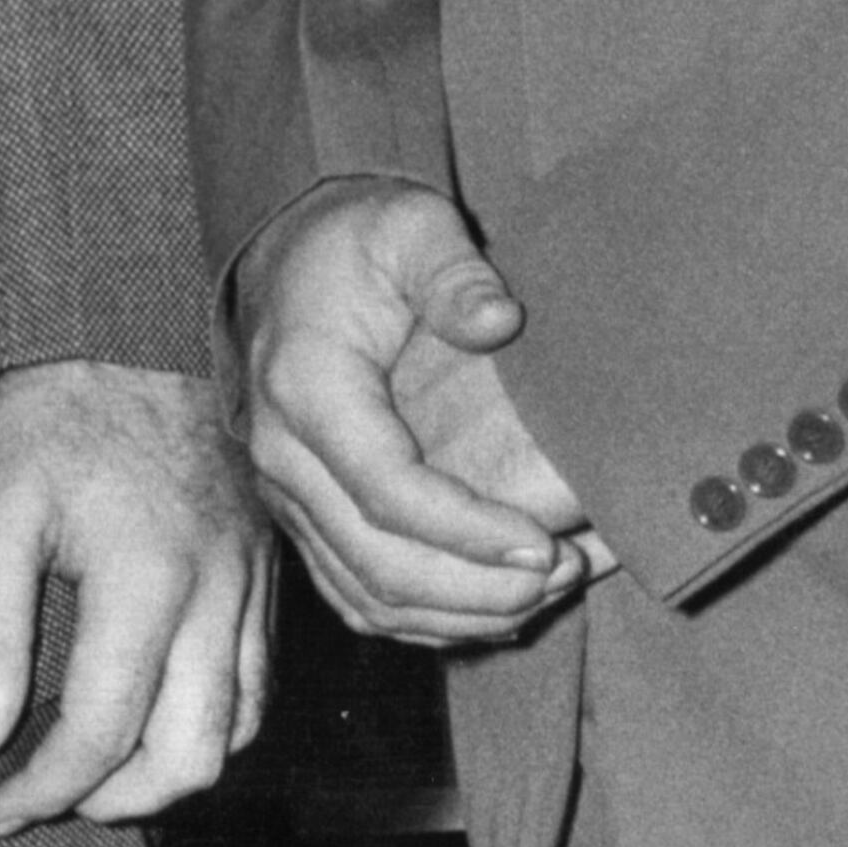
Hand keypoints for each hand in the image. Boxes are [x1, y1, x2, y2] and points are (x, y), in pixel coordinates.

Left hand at [0, 359, 272, 828]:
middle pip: (187, 756)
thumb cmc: (54, 415)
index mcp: (146, 576)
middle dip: (113, 801)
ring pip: (236, 731)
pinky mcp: (265, 572)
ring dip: (168, 774)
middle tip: (49, 798)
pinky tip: (158, 722)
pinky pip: (258, 684)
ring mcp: (251, 582)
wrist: (128, 326)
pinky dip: (214, 727)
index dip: (44, 789)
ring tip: (98, 776)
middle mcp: (215, 591)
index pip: (101, 730)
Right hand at [229, 179, 605, 644]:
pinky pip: (356, 595)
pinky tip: (495, 608)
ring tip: (547, 590)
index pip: (386, 491)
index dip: (468, 533)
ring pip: (368, 597)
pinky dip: (427, 620)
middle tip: (565, 573)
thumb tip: (501, 321)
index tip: (547, 544)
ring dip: (463, 613)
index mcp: (306, 386)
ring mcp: (287, 493)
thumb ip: (453, 271)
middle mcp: (283, 455)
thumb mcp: (410, 226)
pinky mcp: (303, 514)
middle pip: (379, 564)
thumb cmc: (356, 239)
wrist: (291, 251)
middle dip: (479, 588)